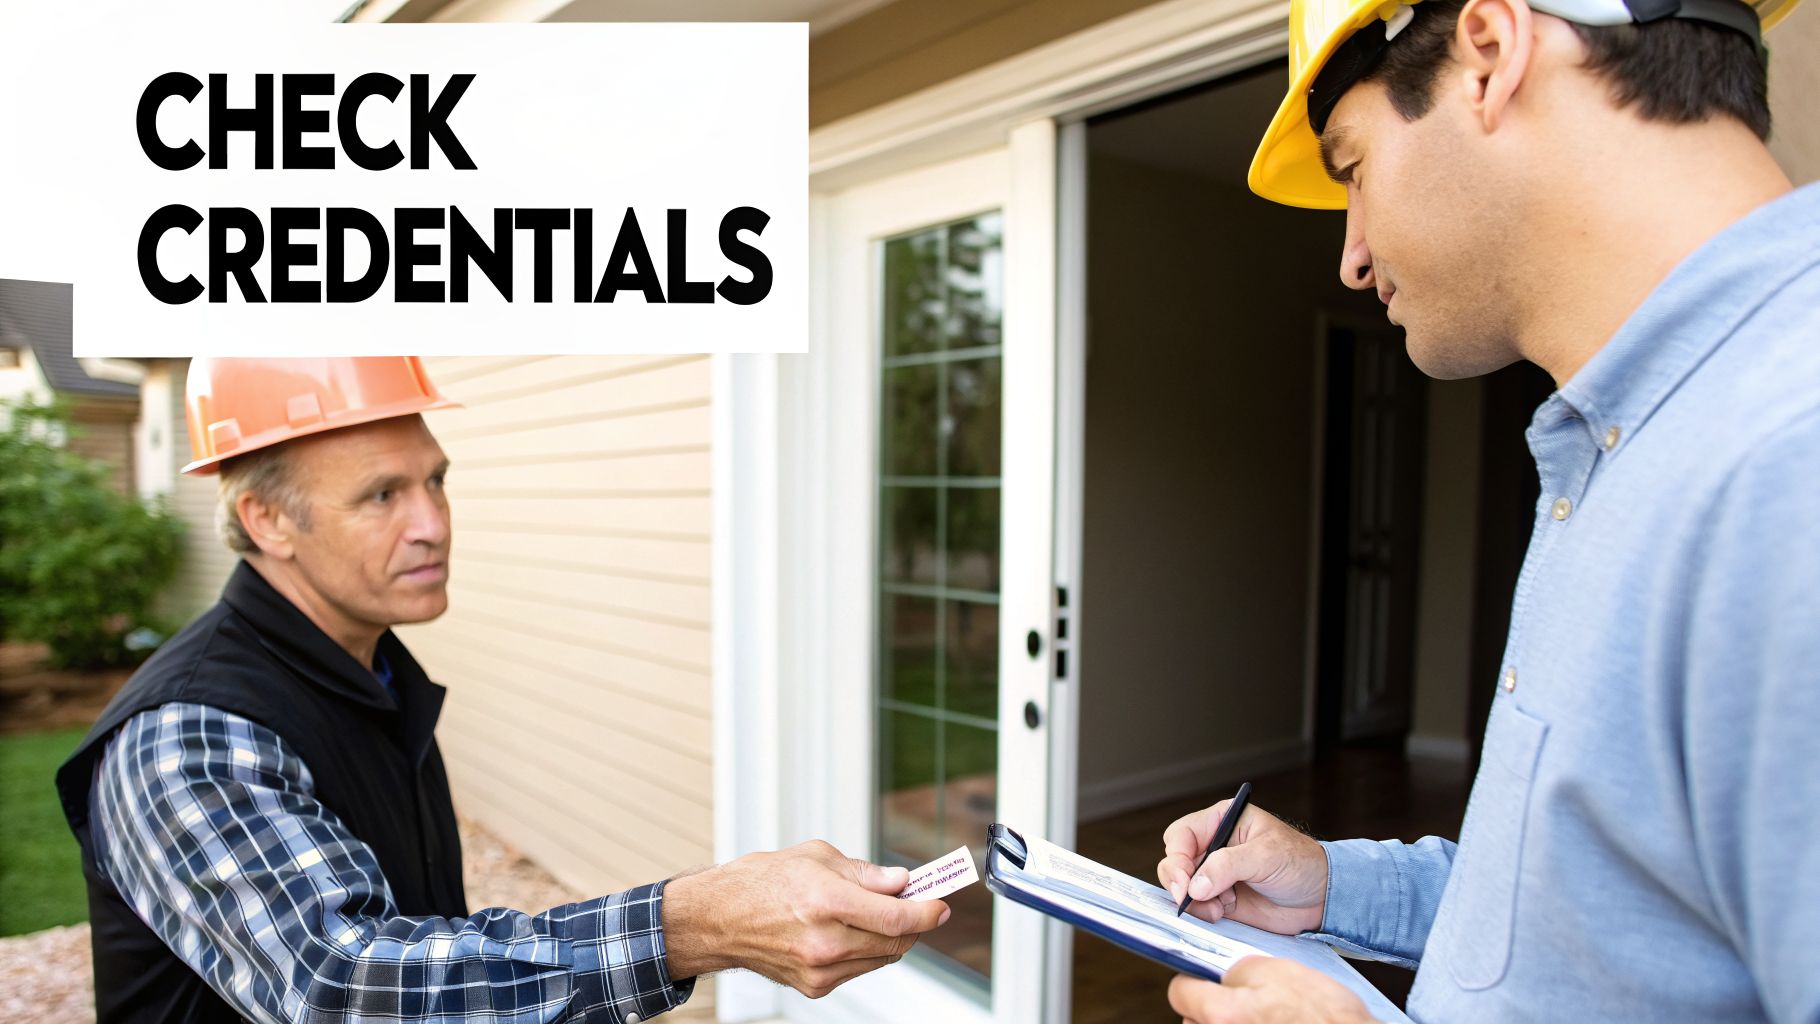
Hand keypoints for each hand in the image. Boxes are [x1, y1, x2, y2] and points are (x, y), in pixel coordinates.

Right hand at [662, 840, 949, 997]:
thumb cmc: (762, 881)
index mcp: (826, 901)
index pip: (895, 917)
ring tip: (879, 912)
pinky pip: (859, 968)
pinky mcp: (815, 986)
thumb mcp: (816, 858)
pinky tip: (850, 930)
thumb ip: (865, 873)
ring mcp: (820, 969)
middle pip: (895, 940)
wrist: (719, 919)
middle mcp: (825, 941)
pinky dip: (866, 950)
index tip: (941, 906)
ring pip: (882, 957)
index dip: (926, 912)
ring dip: (891, 936)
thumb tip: (901, 882)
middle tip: (918, 902)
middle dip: (914, 922)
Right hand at [1157, 801, 1327, 934]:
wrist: (1322, 898)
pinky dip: (1202, 913)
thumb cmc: (1301, 863)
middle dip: (1179, 881)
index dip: (1177, 857)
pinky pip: (1196, 906)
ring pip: (1182, 886)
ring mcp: (1214, 874)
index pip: (1182, 835)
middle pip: (1175, 860)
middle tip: (1189, 898)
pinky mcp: (1219, 899)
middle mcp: (1214, 846)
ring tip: (1218, 908)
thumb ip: (1228, 866)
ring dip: (1192, 900)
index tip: (1185, 881)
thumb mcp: (1265, 856)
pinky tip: (1221, 913)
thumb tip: (1195, 886)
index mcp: (1222, 821)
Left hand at [1169, 958, 1375, 1022]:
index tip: (1203, 981)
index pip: (1180, 992)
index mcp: (1222, 1014)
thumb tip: (1219, 978)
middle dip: (1208, 1010)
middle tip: (1239, 1002)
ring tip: (1258, 1017)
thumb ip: (1234, 972)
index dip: (1193, 982)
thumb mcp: (1274, 970)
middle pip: (1192, 1021)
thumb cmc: (1323, 1013)